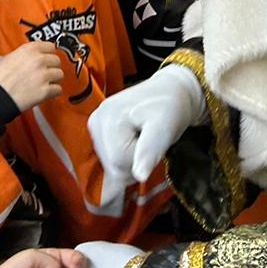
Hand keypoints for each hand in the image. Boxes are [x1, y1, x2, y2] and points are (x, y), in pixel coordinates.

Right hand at [0, 40, 64, 112]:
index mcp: (29, 49)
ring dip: (53, 80)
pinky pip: (58, 89)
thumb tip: (22, 57)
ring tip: (44, 83)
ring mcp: (44, 75)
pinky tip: (45, 92)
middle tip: (45, 72)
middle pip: (57, 60)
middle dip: (51, 67)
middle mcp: (39, 60)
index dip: (48, 54)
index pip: (50, 46)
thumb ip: (20, 56)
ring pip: (59, 75)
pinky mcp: (46, 91)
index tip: (47, 57)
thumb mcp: (6, 59)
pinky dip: (53, 92)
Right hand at [89, 62, 204, 205]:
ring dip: (129, 159)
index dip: (141, 162)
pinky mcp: (98, 129)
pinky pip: (109, 158)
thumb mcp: (165, 129)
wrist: (170, 91)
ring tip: (142, 138)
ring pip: (110, 166)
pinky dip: (123, 156)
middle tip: (150, 141)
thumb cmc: (171, 108)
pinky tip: (133, 141)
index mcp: (109, 117)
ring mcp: (95, 124)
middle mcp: (96, 119)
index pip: (118, 163)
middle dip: (135, 162)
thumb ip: (150, 152)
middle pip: (112, 167)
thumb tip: (140, 177)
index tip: (154, 143)